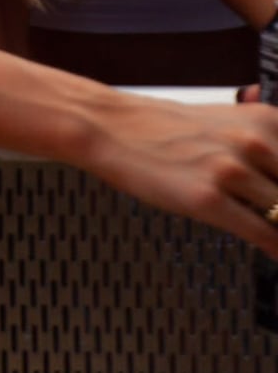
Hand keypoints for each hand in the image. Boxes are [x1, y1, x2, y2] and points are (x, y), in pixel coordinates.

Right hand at [79, 90, 277, 258]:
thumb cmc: (166, 128)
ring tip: (275, 230)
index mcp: (266, 121)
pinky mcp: (207, 200)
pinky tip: (276, 252)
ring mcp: (230, 171)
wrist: (110, 128)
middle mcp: (253, 143)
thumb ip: (269, 147)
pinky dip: (276, 249)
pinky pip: (262, 235)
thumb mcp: (229, 123)